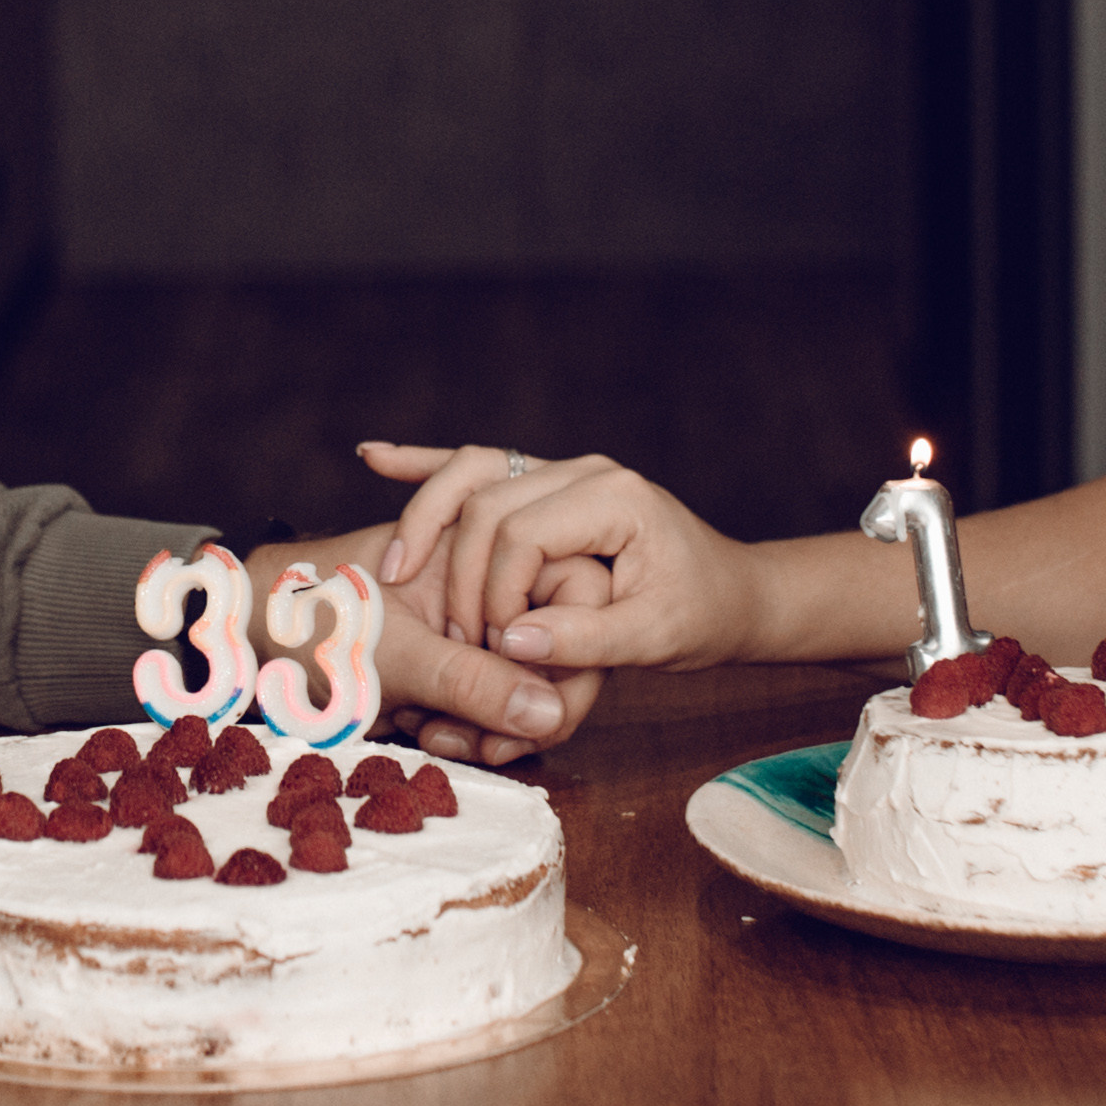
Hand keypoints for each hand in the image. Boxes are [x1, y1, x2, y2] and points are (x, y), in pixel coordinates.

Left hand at [246, 522, 607, 763]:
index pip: (575, 596)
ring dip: (487, 722)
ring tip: (431, 733)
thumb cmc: (305, 616)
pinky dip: (463, 725)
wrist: (236, 632)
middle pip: (553, 648)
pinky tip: (420, 731)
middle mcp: (487, 578)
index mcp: (486, 543)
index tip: (531, 712)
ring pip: (523, 684)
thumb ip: (473, 682)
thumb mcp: (394, 653)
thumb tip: (551, 713)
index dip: (563, 660)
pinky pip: (485, 701)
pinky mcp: (450, 662)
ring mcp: (470, 622)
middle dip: (521, 704)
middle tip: (477, 743)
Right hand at [359, 443, 765, 671]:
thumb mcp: (654, 639)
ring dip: (424, 514)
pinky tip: (373, 456)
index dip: (495, 596)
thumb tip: (515, 642)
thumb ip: (585, 641)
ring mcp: (561, 473)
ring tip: (393, 568)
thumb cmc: (702, 616)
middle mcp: (585, 472)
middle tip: (452, 636)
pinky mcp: (545, 485)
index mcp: (615, 499)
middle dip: (455, 571)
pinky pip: (473, 468)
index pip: (520, 533)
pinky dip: (423, 466)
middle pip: (485, 504)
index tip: (496, 650)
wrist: (733, 593)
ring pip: (469, 475)